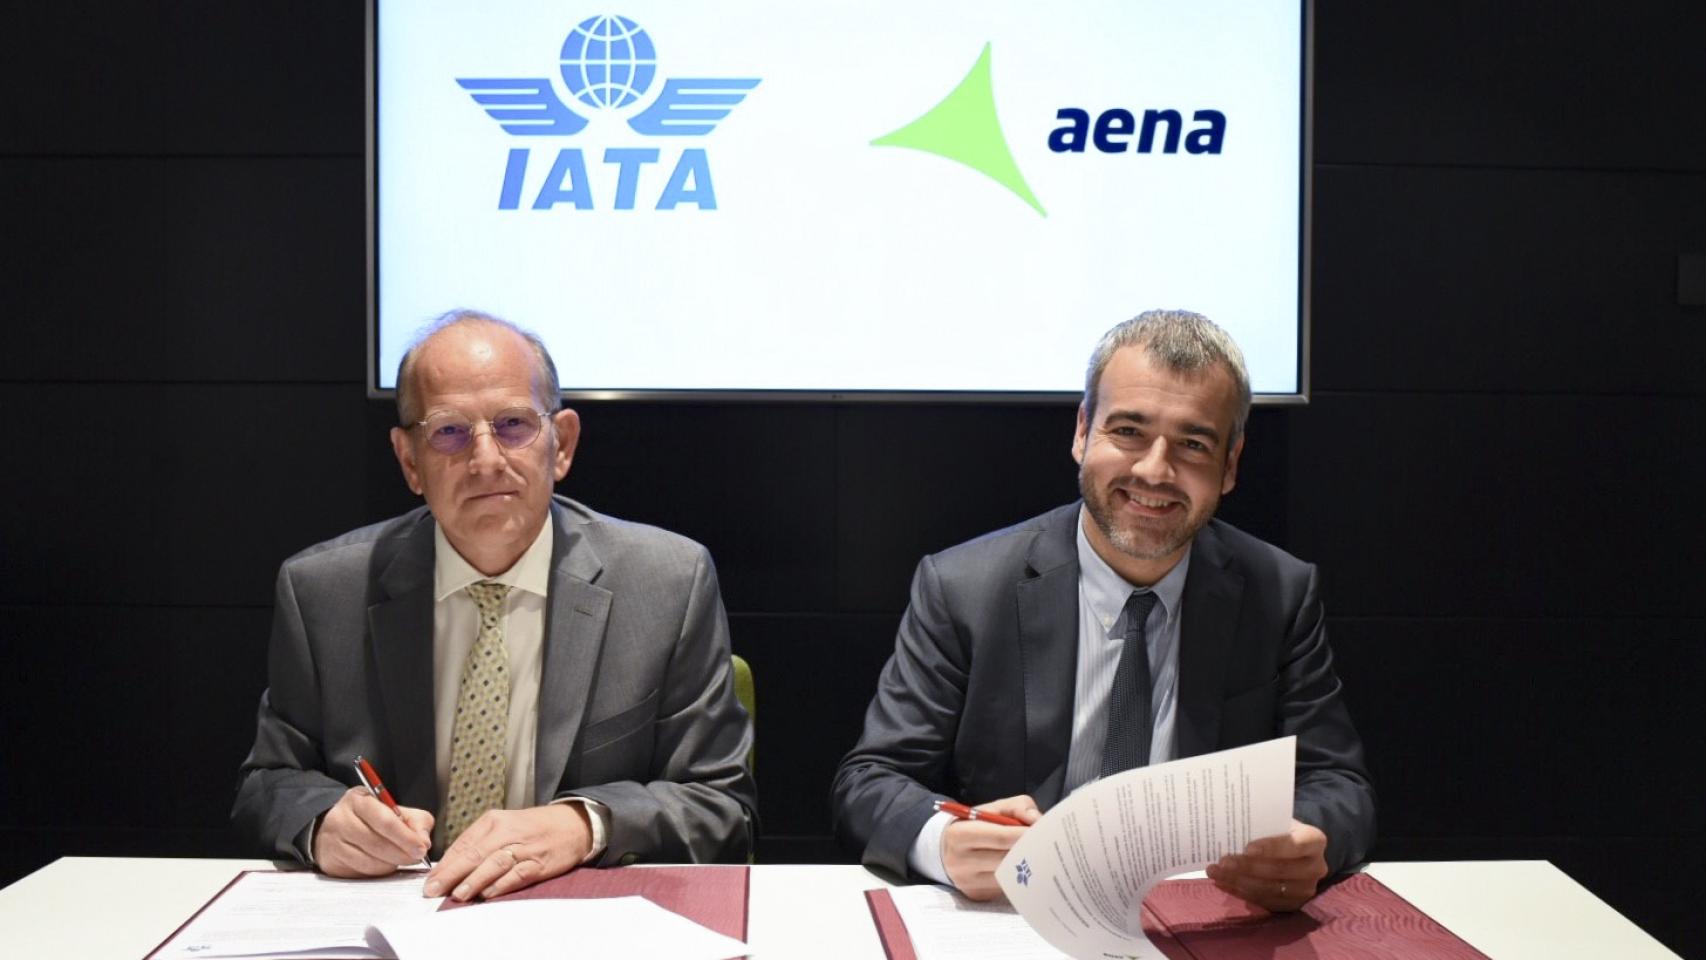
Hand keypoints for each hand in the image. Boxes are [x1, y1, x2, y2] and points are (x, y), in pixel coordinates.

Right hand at [314, 787, 433, 877]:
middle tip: (417, 858)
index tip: (422, 848)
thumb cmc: (370, 818)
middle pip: (376, 843)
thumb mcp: (394, 810)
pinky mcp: (330, 863)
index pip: (384, 820)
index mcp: (358, 800)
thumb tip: (424, 842)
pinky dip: (378, 872)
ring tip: (400, 859)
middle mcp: (341, 819)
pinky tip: (384, 864)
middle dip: (402, 854)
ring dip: (391, 864)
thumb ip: (415, 821)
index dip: (405, 837)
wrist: (334, 827)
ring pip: (369, 861)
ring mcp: (332, 842)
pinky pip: (360, 873)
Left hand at [424, 803, 591, 900]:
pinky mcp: (539, 863)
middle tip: (434, 889)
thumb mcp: (503, 825)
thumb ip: (478, 843)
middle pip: (475, 853)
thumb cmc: (532, 828)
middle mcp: (508, 832)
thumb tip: (450, 867)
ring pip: (495, 864)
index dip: (445, 864)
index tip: (430, 881)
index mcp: (494, 821)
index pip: (463, 844)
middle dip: (452, 874)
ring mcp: (524, 848)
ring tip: (458, 894)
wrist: (572, 824)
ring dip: (475, 880)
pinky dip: (502, 885)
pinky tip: (488, 894)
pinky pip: (518, 875)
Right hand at [942, 794, 1041, 900]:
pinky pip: (1005, 887)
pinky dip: (1018, 878)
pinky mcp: (976, 895)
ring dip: (1027, 867)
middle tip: (1048, 846)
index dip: (1025, 834)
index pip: (1001, 836)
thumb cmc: (975, 826)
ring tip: (1040, 856)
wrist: (946, 850)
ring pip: (1009, 876)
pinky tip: (1026, 869)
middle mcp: (960, 861)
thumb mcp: (992, 809)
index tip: (1044, 833)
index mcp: (961, 834)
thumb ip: (1017, 807)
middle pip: (1007, 859)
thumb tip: (1037, 821)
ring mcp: (968, 882)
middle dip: (1029, 851)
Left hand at [1205, 819, 1328, 911]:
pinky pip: (1264, 901)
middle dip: (1248, 867)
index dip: (1272, 847)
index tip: (1247, 848)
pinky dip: (1241, 892)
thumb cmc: (1280, 830)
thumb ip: (1260, 824)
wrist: (1294, 849)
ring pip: (1270, 889)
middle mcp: (1316, 867)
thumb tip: (1227, 823)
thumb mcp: (1276, 820)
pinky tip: (1223, 883)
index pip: (1295, 844)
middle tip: (1222, 862)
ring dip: (1239, 881)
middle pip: (1280, 870)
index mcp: (1315, 840)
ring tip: (1215, 872)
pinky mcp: (1293, 905)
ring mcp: (1306, 889)